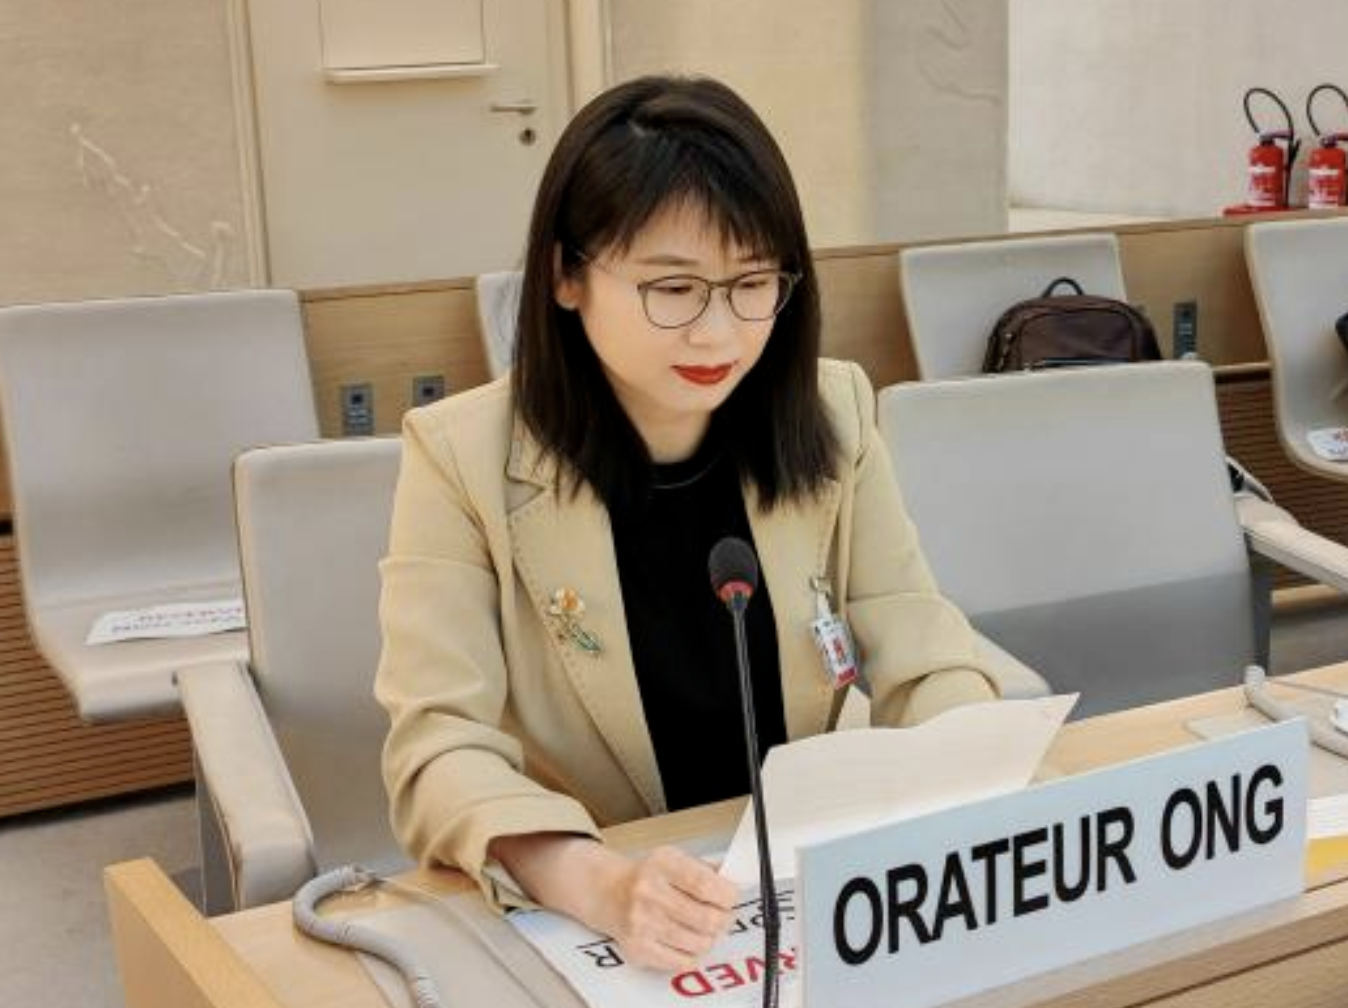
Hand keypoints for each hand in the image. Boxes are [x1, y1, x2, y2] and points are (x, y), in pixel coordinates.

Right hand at [591, 844, 738, 971]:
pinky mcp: (638, 948)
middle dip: (723, 919)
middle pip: (706, 918)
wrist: (609, 892)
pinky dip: (692, 954)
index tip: (731, 897)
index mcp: (661, 864)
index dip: (727, 895)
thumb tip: (734, 882)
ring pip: (698, 943)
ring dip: (709, 938)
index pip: (704, 884)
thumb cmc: (647, 877)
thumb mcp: (673, 860)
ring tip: (704, 929)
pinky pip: (682, 961)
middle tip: (723, 916)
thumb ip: (705, 869)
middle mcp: (648, 892)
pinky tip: (688, 942)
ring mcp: (642, 923)